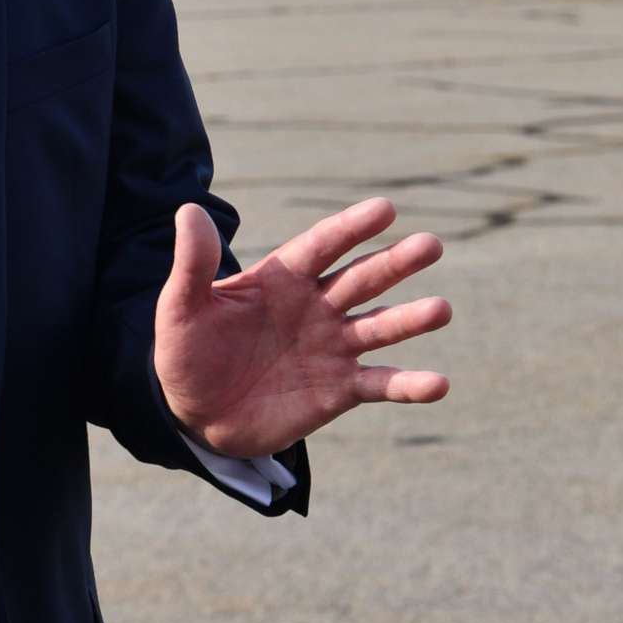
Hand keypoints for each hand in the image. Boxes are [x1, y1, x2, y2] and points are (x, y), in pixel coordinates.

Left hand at [154, 198, 449, 458]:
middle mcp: (316, 306)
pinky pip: (380, 384)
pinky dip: (410, 385)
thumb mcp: (181, 307)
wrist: (195, 412)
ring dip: (410, 319)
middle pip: (361, 279)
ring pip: (379, 328)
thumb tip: (189, 211)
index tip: (385, 209)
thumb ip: (193, 264)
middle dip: (395, 263)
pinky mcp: (340, 389)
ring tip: (441, 309)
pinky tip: (439, 384)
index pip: (322, 246)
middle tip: (431, 245)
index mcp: (283, 278)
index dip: (351, 228)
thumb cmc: (186, 351)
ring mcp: (332, 347)